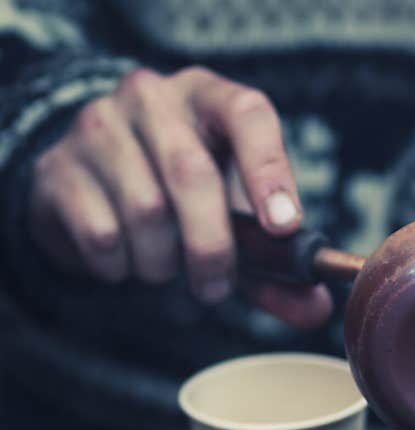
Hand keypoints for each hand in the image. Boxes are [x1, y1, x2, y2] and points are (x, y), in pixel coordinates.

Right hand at [28, 66, 331, 326]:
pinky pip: (102, 235)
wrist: (94, 180)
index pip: (248, 114)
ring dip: (165, 263)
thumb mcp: (234, 216)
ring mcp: (99, 126)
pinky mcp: (58, 168)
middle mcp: (153, 98)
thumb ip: (275, 263)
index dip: (270, 171)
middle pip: (193, 174)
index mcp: (210, 97)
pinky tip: (127, 261)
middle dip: (213, 247)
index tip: (286, 227)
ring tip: (166, 265)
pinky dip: (124, 268)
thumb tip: (317, 308)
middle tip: (216, 288)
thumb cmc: (183, 193)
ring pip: (146, 212)